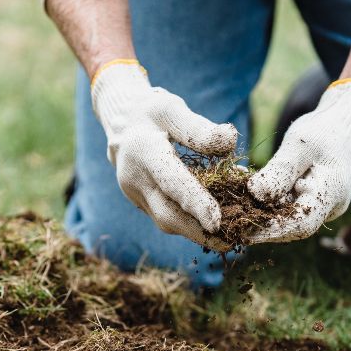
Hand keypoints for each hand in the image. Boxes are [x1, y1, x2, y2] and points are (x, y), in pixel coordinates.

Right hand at [91, 60, 236, 248]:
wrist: (119, 121)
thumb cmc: (150, 111)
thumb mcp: (173, 108)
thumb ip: (199, 128)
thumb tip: (231, 141)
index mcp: (143, 151)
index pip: (172, 183)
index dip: (195, 204)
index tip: (217, 222)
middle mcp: (134, 178)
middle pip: (166, 215)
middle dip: (198, 232)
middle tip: (230, 241)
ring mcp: (134, 194)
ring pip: (165, 221)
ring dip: (195, 231)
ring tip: (226, 235)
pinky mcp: (139, 202)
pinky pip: (164, 216)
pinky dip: (187, 222)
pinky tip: (209, 223)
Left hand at [246, 80, 350, 242]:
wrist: (342, 125)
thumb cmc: (324, 130)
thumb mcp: (299, 144)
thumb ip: (279, 170)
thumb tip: (254, 194)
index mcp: (332, 193)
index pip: (302, 224)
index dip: (272, 232)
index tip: (244, 231)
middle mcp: (328, 207)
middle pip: (291, 225)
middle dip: (260, 224)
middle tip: (229, 221)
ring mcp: (319, 206)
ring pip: (286, 216)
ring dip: (259, 212)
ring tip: (231, 205)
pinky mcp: (307, 201)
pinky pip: (285, 206)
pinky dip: (264, 200)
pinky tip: (242, 190)